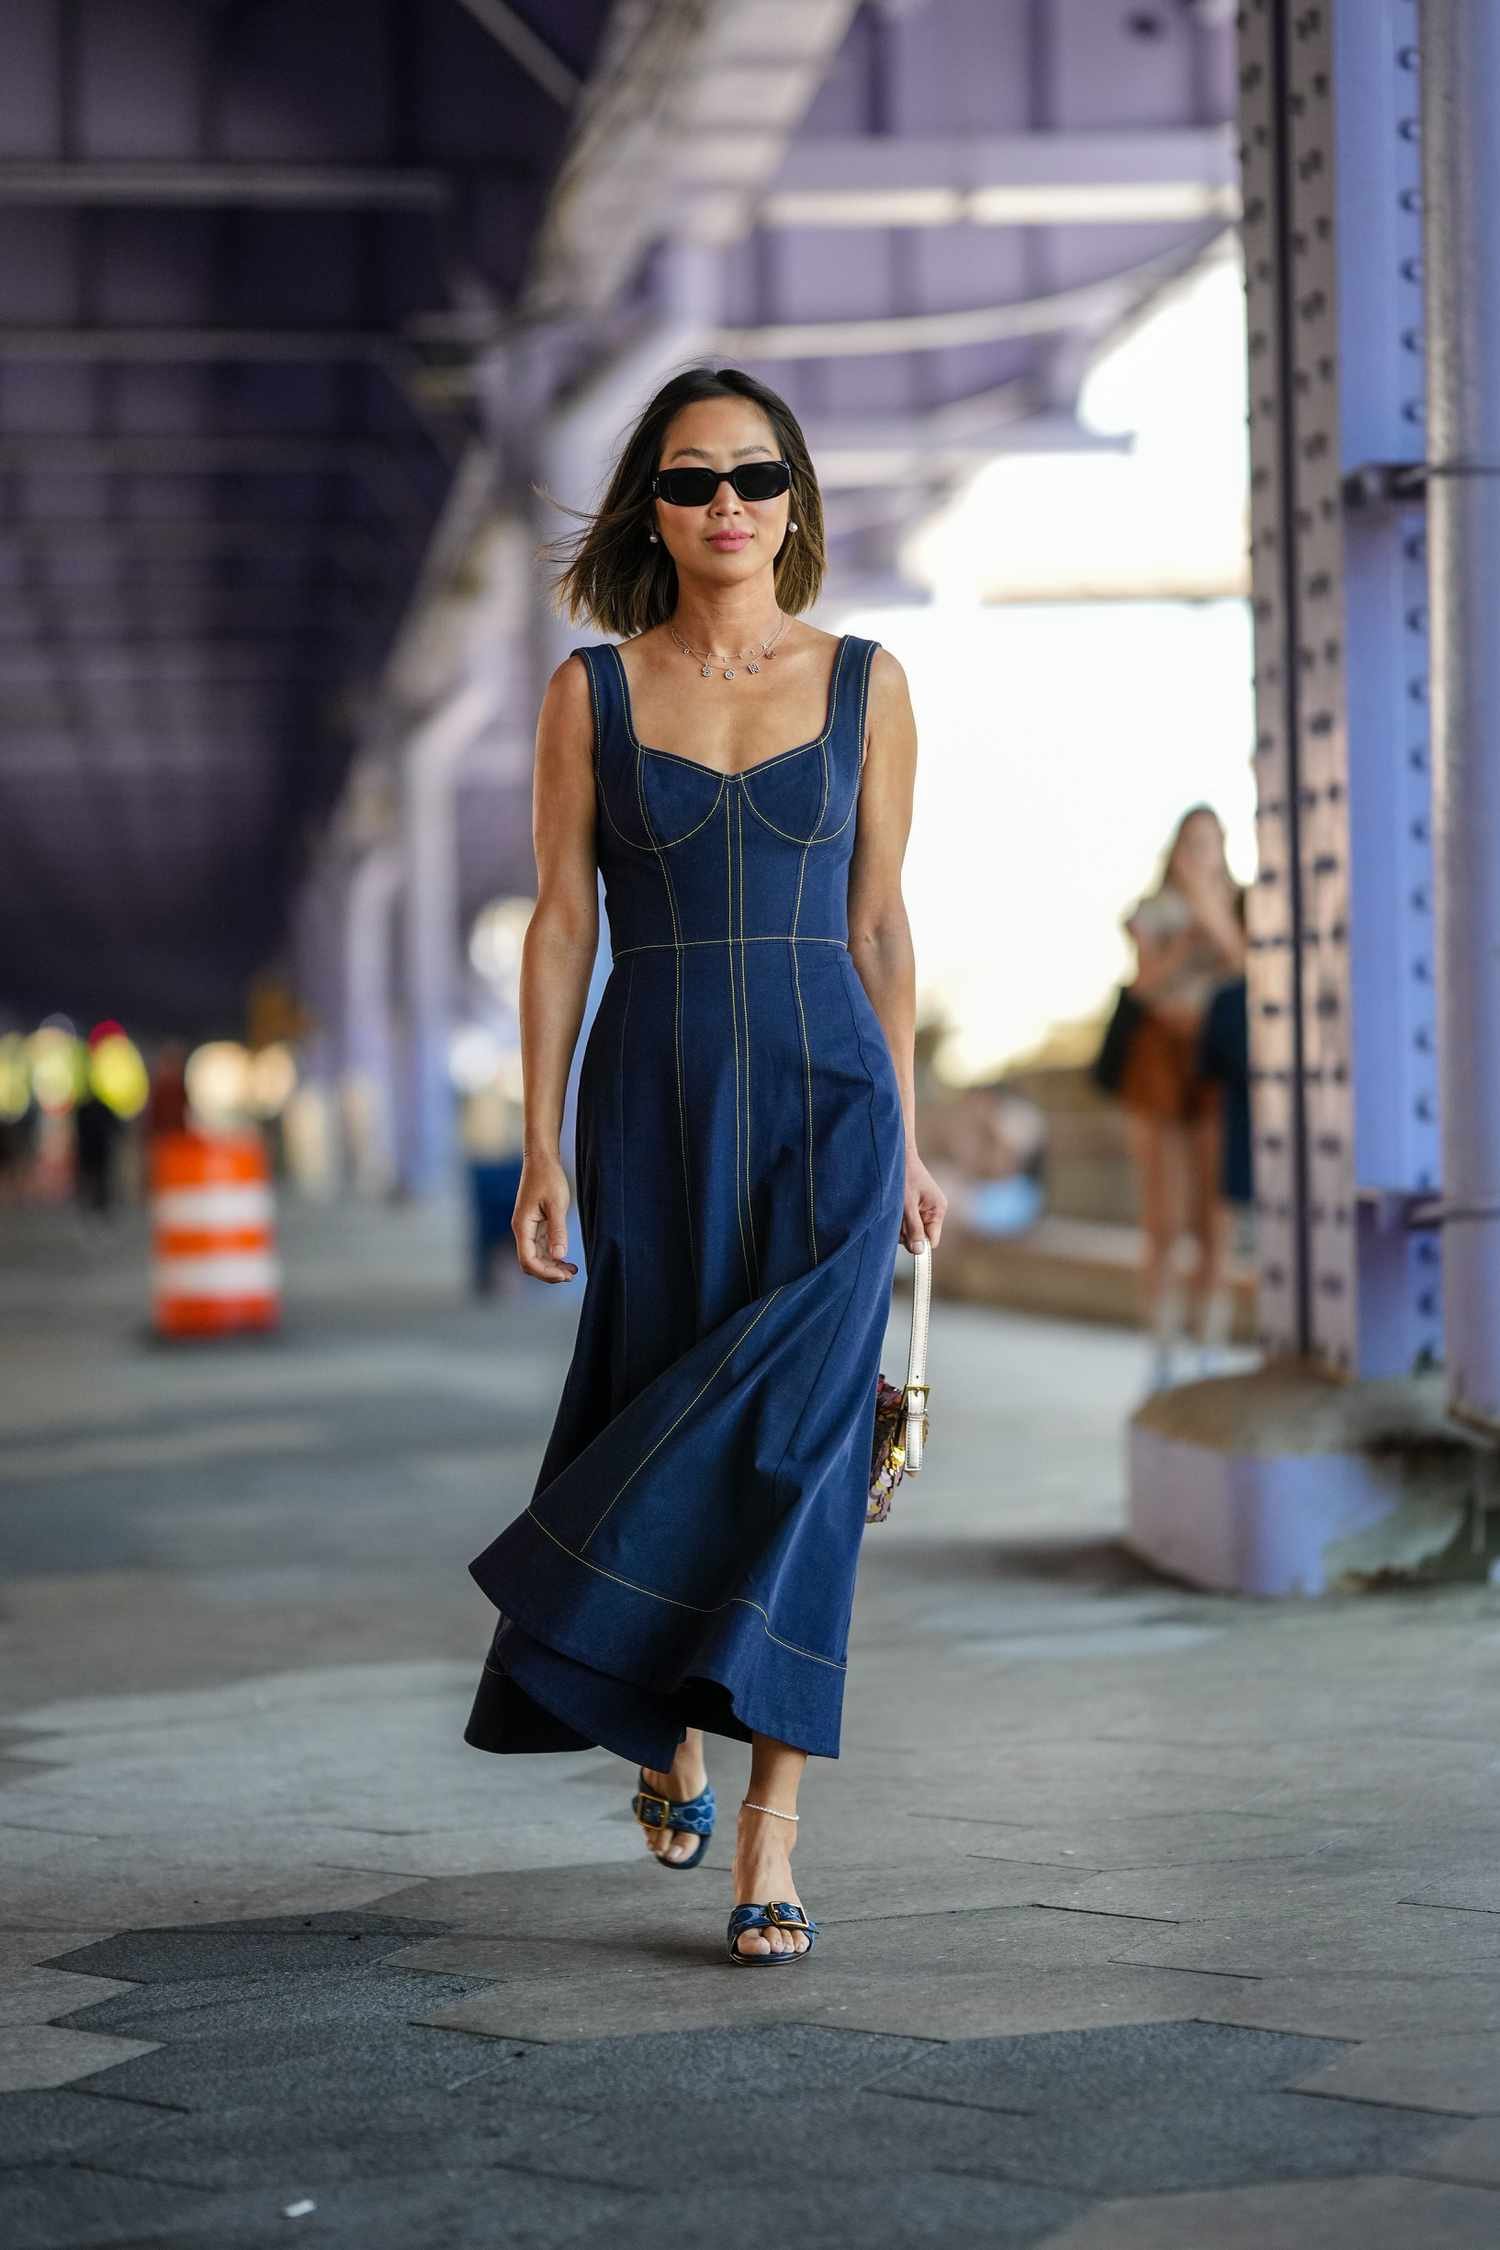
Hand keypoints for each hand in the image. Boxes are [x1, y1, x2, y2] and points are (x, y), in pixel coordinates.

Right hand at [513, 1156, 578, 1281]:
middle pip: (531, 1262)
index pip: (528, 1260)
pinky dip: (552, 1256)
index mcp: (523, 1226)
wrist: (541, 1159)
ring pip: (536, 1257)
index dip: (545, 1272)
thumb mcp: (556, 1204)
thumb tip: (559, 1255)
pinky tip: (567, 1259)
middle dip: (549, 1273)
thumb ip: (558, 1230)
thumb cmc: (548, 1177)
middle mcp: (522, 1230)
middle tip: (572, 1275)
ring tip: (573, 1270)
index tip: (565, 1275)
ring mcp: (528, 1228)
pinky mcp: (535, 1225)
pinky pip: (541, 1247)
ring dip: (552, 1266)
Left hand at [901, 1151, 946, 1251]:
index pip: (932, 1241)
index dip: (918, 1242)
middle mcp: (933, 1212)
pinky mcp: (914, 1207)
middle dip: (905, 1231)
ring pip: (910, 1231)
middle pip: (919, 1237)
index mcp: (938, 1210)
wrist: (896, 1155)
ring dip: (899, 1224)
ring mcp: (923, 1210)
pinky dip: (897, 1218)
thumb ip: (913, 1228)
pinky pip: (906, 1222)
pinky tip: (894, 1206)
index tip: (904, 1236)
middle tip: (897, 1213)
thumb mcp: (906, 1205)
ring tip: (895, 1206)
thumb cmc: (903, 1177)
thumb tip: (919, 1252)